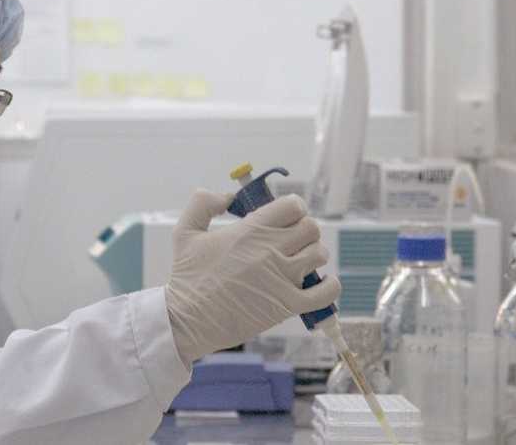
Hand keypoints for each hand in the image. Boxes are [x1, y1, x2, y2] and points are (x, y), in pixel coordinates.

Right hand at [164, 190, 340, 364]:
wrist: (187, 320)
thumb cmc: (187, 277)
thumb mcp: (185, 232)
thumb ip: (203, 203)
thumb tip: (228, 195)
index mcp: (250, 230)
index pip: (293, 206)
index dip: (294, 208)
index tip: (286, 217)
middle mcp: (270, 250)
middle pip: (311, 228)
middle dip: (305, 231)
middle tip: (293, 240)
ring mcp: (281, 278)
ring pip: (319, 255)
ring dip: (314, 255)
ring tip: (300, 262)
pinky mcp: (286, 305)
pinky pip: (325, 292)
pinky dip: (330, 286)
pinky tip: (321, 284)